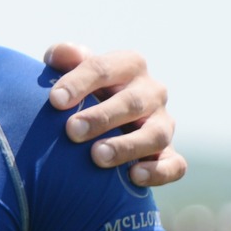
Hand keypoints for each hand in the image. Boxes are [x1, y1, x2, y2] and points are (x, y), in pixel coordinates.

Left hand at [42, 43, 183, 187]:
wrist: (103, 122)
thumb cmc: (82, 92)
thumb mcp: (71, 70)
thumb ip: (64, 57)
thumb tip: (60, 54)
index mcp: (128, 66)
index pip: (104, 68)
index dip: (79, 83)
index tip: (55, 100)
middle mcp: (151, 92)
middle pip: (131, 102)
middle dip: (102, 117)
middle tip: (72, 131)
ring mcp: (163, 123)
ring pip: (155, 134)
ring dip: (128, 146)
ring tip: (98, 156)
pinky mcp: (169, 154)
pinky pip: (175, 164)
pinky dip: (158, 171)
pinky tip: (134, 176)